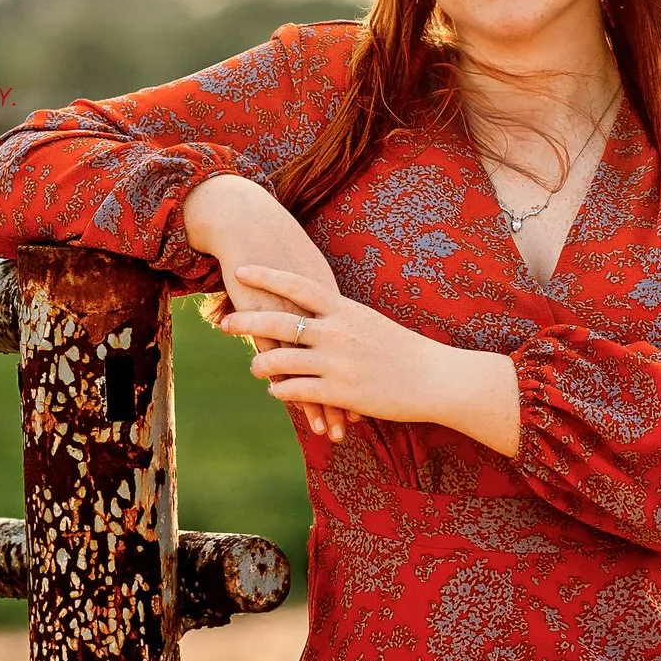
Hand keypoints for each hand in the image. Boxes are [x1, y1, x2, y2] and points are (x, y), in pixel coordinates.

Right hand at [180, 173, 362, 439]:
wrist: (251, 226)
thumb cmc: (283, 247)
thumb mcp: (315, 272)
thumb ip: (329, 299)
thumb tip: (345, 316)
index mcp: (333, 300)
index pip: (356, 346)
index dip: (367, 373)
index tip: (382, 398)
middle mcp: (315, 311)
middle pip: (339, 363)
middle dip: (350, 397)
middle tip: (360, 425)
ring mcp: (289, 319)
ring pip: (311, 373)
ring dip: (320, 404)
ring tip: (331, 433)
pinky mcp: (262, 321)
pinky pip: (278, 361)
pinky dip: (286, 386)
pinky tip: (292, 408)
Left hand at [220, 265, 520, 456]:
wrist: (436, 378)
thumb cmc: (404, 350)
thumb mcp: (370, 324)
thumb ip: (340, 318)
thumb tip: (314, 314)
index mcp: (345, 309)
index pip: (298, 286)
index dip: (267, 276)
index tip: (242, 267)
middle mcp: (337, 332)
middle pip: (279, 320)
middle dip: (246, 320)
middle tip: (224, 322)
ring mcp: (337, 363)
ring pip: (281, 360)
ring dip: (261, 365)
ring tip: (254, 367)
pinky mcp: (340, 392)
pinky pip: (296, 391)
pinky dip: (281, 391)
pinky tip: (276, 392)